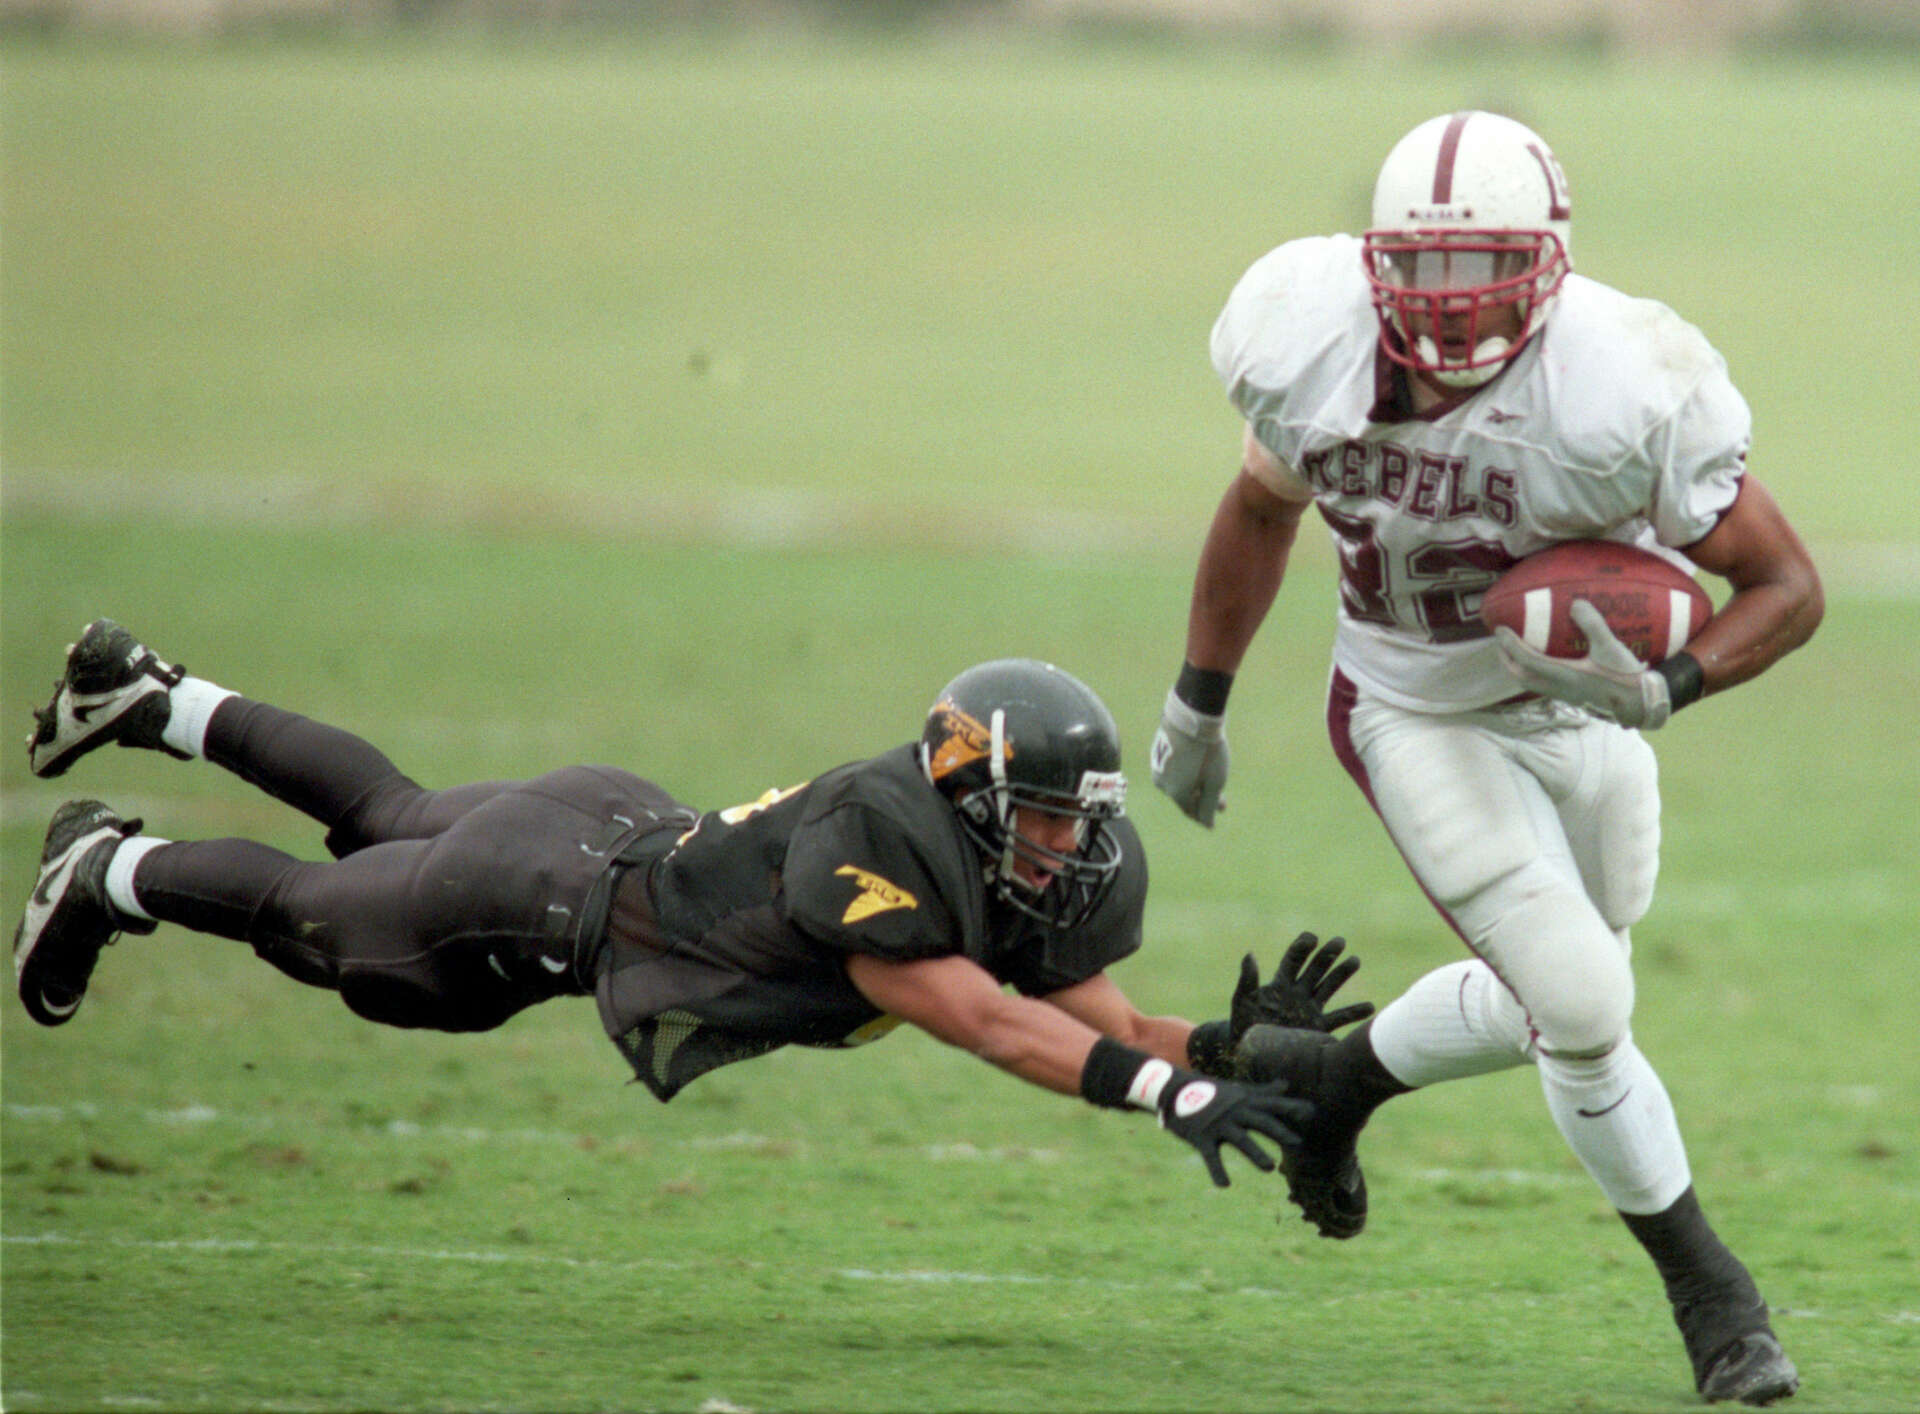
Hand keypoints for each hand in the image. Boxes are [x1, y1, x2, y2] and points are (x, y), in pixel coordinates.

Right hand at [1151, 689, 1228, 825]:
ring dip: (1193, 784)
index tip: (1220, 809)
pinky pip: (1172, 769)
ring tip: (1209, 777)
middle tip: (1221, 796)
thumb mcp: (1215, 782)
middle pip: (1184, 797)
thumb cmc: (1207, 751)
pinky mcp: (1157, 752)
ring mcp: (1158, 768)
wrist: (1192, 718)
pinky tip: (1196, 762)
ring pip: (1177, 782)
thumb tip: (1207, 826)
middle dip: (1203, 798)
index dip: (1206, 814)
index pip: (1192, 812)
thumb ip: (1210, 806)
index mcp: (1177, 795)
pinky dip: (1185, 770)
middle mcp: (1163, 785)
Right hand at [1157, 1073, 1309, 1187]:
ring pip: (1240, 1139)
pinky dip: (1218, 1171)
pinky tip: (1225, 1185)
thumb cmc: (1209, 1091)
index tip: (1311, 1113)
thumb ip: (1263, 1091)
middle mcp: (1234, 1112)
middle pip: (1259, 1121)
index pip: (1270, 1104)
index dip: (1290, 1108)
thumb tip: (1286, 1084)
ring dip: (1255, 1153)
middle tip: (1296, 1142)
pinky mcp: (1201, 1136)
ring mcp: (1217, 1124)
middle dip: (1278, 1131)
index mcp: (1243, 1102)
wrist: (1171, 1089)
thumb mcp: (1237, 1090)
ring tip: (1270, 1168)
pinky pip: (1211, 1156)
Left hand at [1232, 932, 1374, 1036]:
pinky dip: (1354, 1013)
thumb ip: (1248, 979)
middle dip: (1326, 955)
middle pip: (1315, 969)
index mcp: (1279, 985)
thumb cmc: (1243, 1025)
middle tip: (1340, 941)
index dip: (1302, 948)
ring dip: (1341, 974)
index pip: (1293, 961)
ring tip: (1354, 960)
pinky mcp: (1317, 1028)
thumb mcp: (1243, 1001)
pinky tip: (1370, 1007)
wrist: (1252, 1054)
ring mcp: (1309, 1009)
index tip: (1312, 938)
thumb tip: (1250, 954)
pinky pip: (1339, 1018)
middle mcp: (1297, 993)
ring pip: (1329, 987)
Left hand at [1493, 599, 1672, 728]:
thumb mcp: (1610, 647)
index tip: (1499, 629)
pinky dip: (1532, 671)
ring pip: (1528, 683)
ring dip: (1517, 667)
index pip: (1525, 660)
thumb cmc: (1624, 677)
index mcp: (1563, 675)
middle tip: (1501, 640)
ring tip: (1515, 649)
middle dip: (1505, 658)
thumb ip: (1592, 624)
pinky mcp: (1570, 697)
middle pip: (1518, 676)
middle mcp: (1557, 687)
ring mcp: (1562, 694)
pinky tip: (1542, 659)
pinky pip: (1541, 684)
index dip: (1509, 644)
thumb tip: (1575, 603)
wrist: (1639, 705)